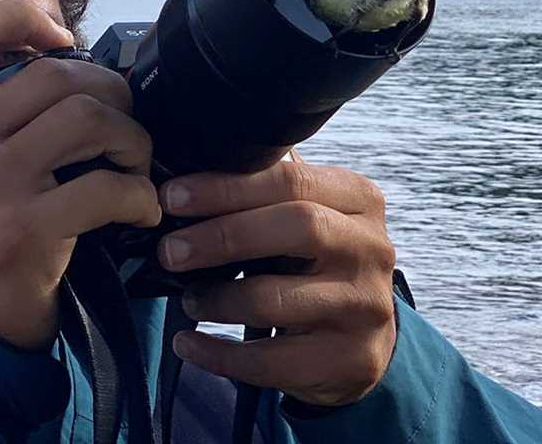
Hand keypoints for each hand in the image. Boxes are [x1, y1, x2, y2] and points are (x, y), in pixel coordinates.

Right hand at [0, 1, 162, 349]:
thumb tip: (57, 62)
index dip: (19, 16)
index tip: (61, 38)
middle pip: (52, 73)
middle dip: (108, 93)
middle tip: (123, 125)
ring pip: (87, 117)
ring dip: (130, 138)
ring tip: (133, 166)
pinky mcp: (22, 233)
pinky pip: (106, 187)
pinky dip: (139, 196)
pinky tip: (139, 211)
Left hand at [158, 151, 397, 408]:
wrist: (368, 336)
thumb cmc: (320, 261)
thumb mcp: (309, 216)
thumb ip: (265, 192)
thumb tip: (184, 182)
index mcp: (358, 198)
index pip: (289, 180)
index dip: (225, 188)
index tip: (172, 197)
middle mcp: (371, 247)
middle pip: (296, 227)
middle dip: (223, 236)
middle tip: (170, 250)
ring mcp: (367, 305)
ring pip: (278, 300)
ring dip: (219, 299)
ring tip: (187, 298)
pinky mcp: (353, 358)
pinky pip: (273, 360)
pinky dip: (220, 355)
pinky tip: (189, 344)